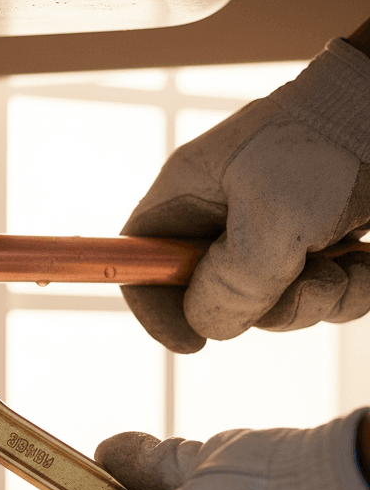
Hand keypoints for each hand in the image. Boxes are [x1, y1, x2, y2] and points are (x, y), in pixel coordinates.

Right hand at [120, 38, 369, 352]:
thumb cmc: (331, 146)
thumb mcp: (274, 218)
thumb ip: (231, 284)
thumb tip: (209, 326)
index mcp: (191, 193)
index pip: (141, 258)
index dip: (153, 304)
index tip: (191, 342)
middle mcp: (226, 216)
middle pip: (212, 296)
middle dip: (262, 308)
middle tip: (299, 285)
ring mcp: (275, 233)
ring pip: (274, 305)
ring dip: (315, 300)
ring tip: (344, 266)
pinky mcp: (323, 244)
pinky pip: (322, 297)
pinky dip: (350, 291)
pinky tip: (366, 264)